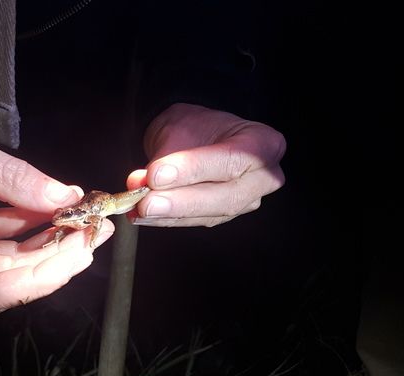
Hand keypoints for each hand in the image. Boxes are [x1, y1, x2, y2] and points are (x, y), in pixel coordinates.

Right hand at [0, 105, 113, 316]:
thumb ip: (9, 175)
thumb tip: (66, 195)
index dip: (35, 278)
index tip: (76, 250)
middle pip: (2, 282)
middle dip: (54, 261)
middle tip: (95, 231)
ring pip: (7, 266)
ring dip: (50, 247)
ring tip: (89, 221)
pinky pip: (1, 244)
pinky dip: (32, 230)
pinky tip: (61, 211)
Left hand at [127, 103, 285, 226]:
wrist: (195, 136)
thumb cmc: (196, 126)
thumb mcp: (180, 127)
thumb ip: (166, 156)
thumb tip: (143, 182)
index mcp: (264, 143)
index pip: (231, 160)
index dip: (193, 170)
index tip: (157, 174)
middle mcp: (264, 177)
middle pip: (226, 197)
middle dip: (181, 202)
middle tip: (146, 202)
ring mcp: (246, 200)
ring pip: (210, 214)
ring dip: (169, 214)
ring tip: (138, 208)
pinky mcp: (222, 216)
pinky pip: (195, 222)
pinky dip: (165, 219)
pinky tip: (142, 215)